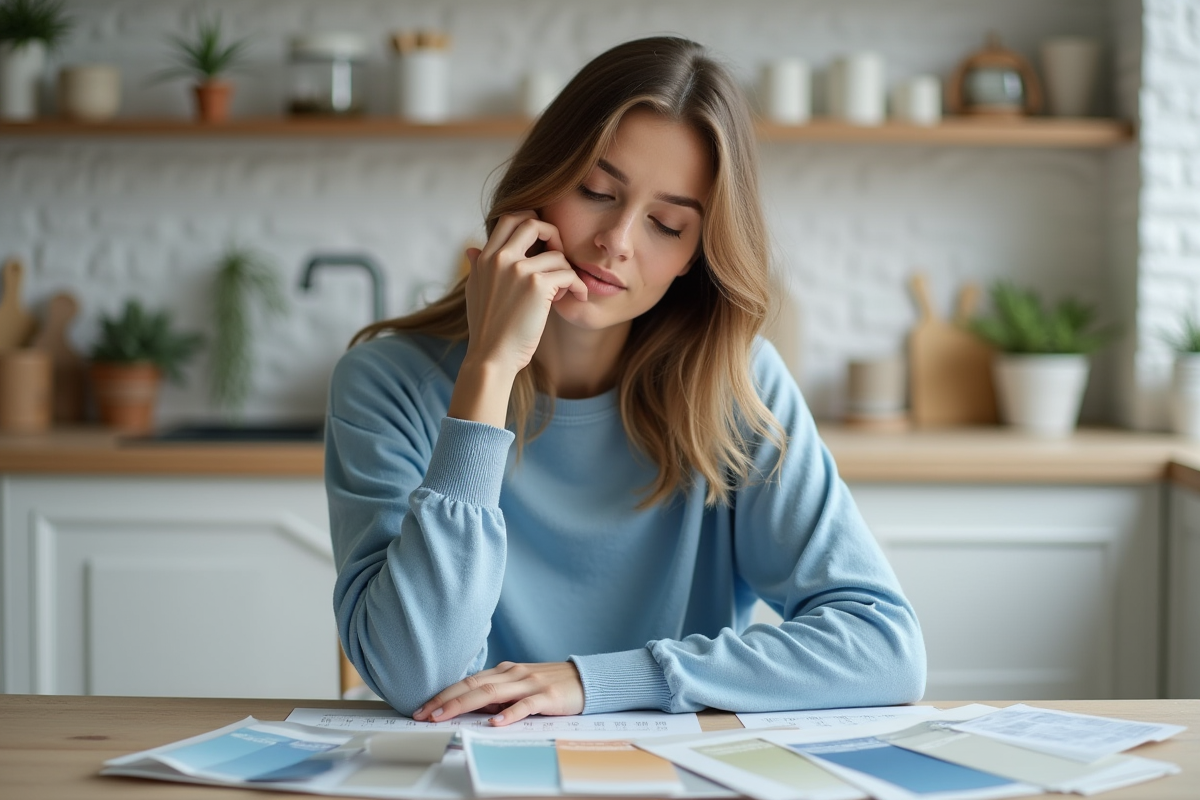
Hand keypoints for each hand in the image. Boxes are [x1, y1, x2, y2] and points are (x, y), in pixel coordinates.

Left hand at [412, 661, 584, 726]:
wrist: (587, 679)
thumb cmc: (551, 685)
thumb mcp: (521, 687)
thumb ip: (499, 695)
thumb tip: (474, 708)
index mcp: (505, 671)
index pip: (468, 682)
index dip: (444, 694)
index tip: (424, 708)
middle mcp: (513, 674)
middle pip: (473, 686)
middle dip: (445, 700)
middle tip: (424, 714)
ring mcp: (530, 683)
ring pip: (491, 692)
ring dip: (464, 704)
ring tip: (444, 716)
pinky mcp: (547, 696)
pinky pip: (525, 705)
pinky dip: (509, 713)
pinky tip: (495, 722)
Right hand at [461, 211, 587, 378]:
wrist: (491, 357)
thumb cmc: (486, 330)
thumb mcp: (474, 292)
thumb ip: (477, 268)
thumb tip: (471, 250)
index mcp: (485, 258)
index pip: (508, 219)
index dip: (530, 221)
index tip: (542, 240)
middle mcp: (500, 258)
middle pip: (532, 222)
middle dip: (552, 233)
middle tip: (559, 255)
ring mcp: (518, 270)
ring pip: (557, 254)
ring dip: (567, 271)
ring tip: (564, 291)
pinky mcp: (537, 285)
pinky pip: (569, 273)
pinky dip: (578, 285)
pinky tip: (578, 297)